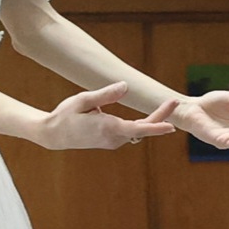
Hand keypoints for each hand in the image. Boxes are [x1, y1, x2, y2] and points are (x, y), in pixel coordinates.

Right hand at [33, 86, 178, 153]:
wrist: (54, 135)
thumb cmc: (65, 115)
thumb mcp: (82, 100)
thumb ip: (105, 94)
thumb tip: (125, 86)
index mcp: (107, 127)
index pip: (137, 129)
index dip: (155, 126)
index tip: (171, 126)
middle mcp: (113, 138)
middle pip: (142, 128)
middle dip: (160, 116)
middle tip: (174, 101)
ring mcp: (112, 142)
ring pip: (137, 130)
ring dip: (152, 120)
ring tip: (168, 105)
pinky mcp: (111, 141)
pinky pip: (131, 132)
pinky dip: (142, 124)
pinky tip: (153, 116)